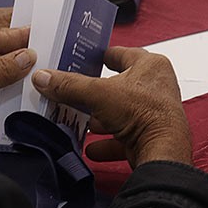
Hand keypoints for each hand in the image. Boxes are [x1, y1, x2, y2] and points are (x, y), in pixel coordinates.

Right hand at [31, 47, 191, 168]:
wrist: (161, 152)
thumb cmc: (148, 115)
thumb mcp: (98, 93)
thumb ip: (69, 85)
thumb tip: (46, 78)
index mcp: (151, 66)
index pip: (122, 54)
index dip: (104, 55)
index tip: (88, 57)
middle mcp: (156, 88)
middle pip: (118, 87)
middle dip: (96, 93)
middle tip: (76, 92)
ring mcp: (153, 113)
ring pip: (120, 114)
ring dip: (100, 120)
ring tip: (80, 120)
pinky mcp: (149, 137)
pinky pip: (122, 138)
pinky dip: (106, 142)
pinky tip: (91, 146)